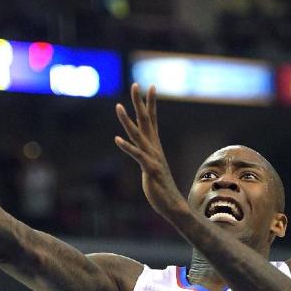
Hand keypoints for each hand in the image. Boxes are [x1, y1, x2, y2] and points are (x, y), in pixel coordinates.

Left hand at [114, 83, 187, 218]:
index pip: (152, 120)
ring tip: (117, 106)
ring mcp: (152, 157)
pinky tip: (117, 139)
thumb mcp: (153, 169)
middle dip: (140, 102)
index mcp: (155, 146)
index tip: (149, 86)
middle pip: (146, 120)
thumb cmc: (162, 189)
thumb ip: (149, 159)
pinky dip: (127, 147)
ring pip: (138, 135)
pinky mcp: (149, 169)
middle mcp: (154, 148)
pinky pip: (137, 155)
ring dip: (127, 120)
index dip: (150, 103)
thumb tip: (145, 155)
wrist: (173, 205)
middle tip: (135, 84)